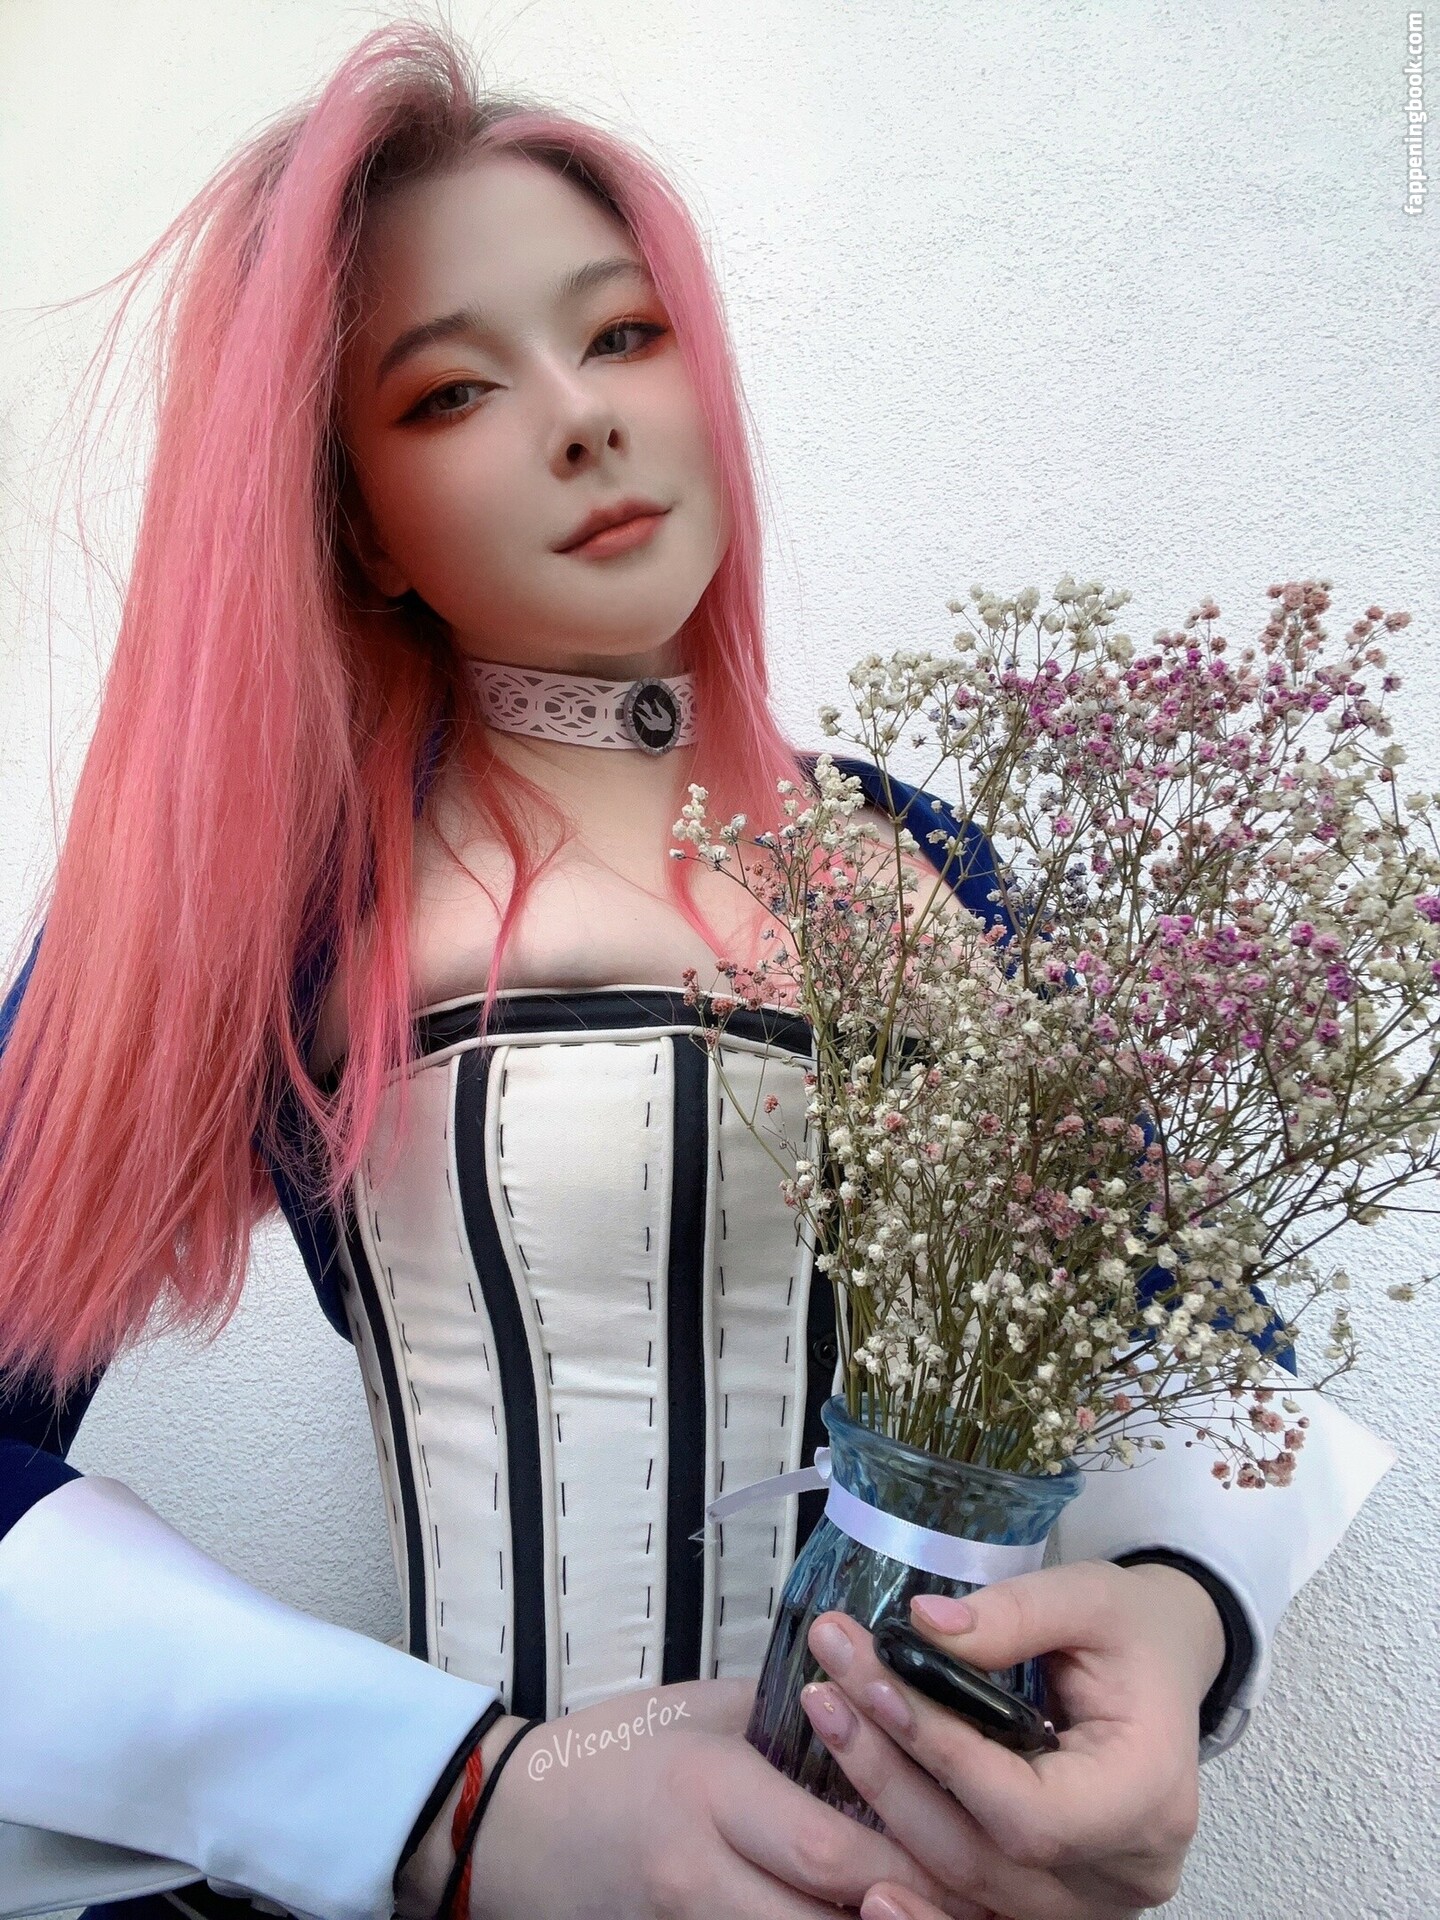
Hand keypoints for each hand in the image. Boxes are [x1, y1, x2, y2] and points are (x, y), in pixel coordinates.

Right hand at [462, 1674, 992, 1919]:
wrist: (503, 1823)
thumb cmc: (609, 1751)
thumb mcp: (697, 1708)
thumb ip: (788, 1711)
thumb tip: (880, 1705)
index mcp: (711, 1791)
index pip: (834, 1853)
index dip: (916, 1870)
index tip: (975, 1861)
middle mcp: (700, 1876)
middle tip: (978, 1907)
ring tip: (926, 1914)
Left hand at [800, 1559, 1226, 1919]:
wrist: (1163, 1669)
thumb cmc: (1132, 1635)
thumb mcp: (1088, 1597)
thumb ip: (1012, 1613)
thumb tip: (923, 1626)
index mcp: (1148, 1798)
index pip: (1028, 1810)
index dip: (943, 1755)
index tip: (873, 1683)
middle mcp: (1125, 1872)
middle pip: (982, 1858)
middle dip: (892, 1774)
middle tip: (826, 1689)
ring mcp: (1090, 1903)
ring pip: (964, 1888)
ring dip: (882, 1812)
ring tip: (829, 1721)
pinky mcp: (1051, 1903)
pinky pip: (967, 1903)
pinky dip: (905, 1872)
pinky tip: (849, 1838)